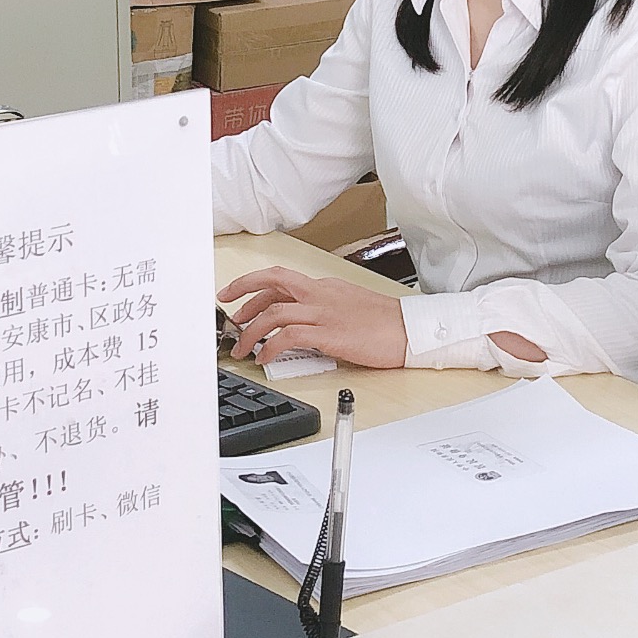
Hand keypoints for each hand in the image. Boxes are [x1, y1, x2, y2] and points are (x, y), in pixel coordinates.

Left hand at [219, 266, 408, 369]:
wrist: (410, 330)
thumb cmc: (387, 323)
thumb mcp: (352, 306)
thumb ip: (326, 309)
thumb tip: (305, 323)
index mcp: (326, 286)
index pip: (282, 280)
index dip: (255, 286)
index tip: (238, 296)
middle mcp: (321, 293)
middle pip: (273, 281)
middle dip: (243, 292)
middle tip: (227, 311)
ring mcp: (324, 312)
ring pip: (274, 311)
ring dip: (251, 330)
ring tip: (241, 347)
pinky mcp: (329, 333)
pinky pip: (289, 335)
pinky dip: (271, 347)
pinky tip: (265, 358)